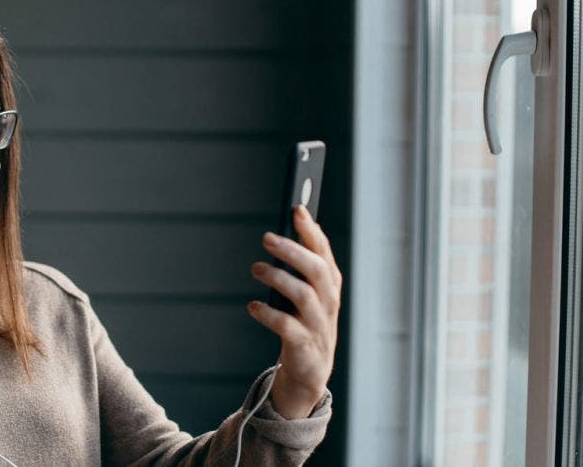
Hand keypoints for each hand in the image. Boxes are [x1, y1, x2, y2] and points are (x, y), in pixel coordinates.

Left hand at [247, 204, 341, 417]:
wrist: (308, 373)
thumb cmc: (303, 324)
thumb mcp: (306, 294)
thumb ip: (299, 267)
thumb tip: (281, 234)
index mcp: (330, 286)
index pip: (324, 253)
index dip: (312, 231)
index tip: (297, 209)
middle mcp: (329, 303)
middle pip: (316, 270)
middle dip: (293, 250)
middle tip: (267, 238)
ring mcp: (319, 325)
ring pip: (304, 295)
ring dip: (279, 278)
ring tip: (257, 268)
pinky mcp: (304, 346)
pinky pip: (288, 326)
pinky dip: (268, 314)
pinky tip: (252, 306)